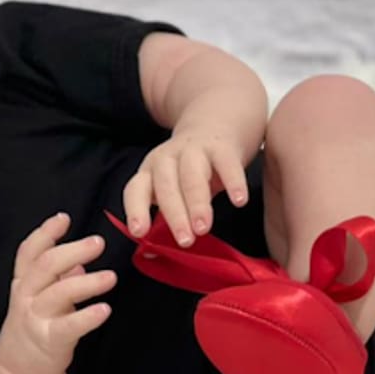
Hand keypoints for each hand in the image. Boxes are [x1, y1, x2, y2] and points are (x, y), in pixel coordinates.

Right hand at [0, 213, 115, 373]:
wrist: (20, 368)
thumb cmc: (36, 325)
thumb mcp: (41, 296)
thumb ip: (58, 277)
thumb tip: (80, 261)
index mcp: (24, 282)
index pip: (29, 251)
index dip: (45, 233)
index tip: (64, 218)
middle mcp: (27, 296)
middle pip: (46, 266)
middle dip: (72, 251)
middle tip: (98, 243)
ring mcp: (35, 318)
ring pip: (59, 293)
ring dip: (87, 283)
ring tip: (111, 277)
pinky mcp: (48, 340)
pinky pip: (69, 326)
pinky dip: (87, 317)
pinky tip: (104, 310)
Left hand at [122, 123, 249, 246]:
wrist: (216, 121)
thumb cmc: (191, 168)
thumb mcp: (172, 188)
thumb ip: (163, 217)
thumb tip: (147, 252)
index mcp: (150, 171)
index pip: (136, 189)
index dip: (135, 210)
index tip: (139, 232)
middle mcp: (167, 158)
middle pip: (166, 186)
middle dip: (174, 215)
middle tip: (185, 240)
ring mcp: (194, 149)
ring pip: (192, 175)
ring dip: (197, 203)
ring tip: (204, 228)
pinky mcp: (222, 146)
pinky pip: (226, 163)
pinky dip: (233, 182)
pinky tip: (239, 201)